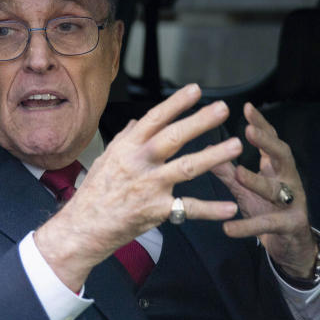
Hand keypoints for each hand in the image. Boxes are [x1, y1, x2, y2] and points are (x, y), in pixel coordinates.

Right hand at [35, 84, 240, 290]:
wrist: (83, 229)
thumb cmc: (94, 194)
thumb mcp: (105, 159)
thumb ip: (125, 138)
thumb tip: (138, 122)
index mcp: (128, 148)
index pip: (155, 119)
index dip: (176, 103)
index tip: (196, 89)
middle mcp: (140, 163)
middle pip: (174, 137)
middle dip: (200, 121)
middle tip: (223, 109)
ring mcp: (150, 187)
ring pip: (187, 167)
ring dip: (214, 156)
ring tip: (236, 146)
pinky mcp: (157, 211)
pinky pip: (189, 208)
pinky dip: (211, 209)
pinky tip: (230, 207)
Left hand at [212, 103, 316, 279]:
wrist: (293, 246)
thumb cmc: (268, 210)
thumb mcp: (246, 190)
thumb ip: (228, 172)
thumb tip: (207, 149)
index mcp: (278, 169)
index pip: (271, 141)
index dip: (261, 124)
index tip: (247, 107)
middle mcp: (288, 181)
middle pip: (283, 156)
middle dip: (267, 142)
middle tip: (250, 130)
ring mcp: (292, 203)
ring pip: (276, 190)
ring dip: (257, 182)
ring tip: (239, 174)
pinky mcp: (290, 226)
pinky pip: (267, 225)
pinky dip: (247, 227)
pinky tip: (228, 229)